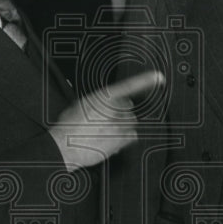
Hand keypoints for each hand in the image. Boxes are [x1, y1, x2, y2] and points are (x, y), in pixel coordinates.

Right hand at [49, 70, 163, 169]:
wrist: (64, 146)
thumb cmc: (68, 126)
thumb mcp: (81, 104)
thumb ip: (99, 101)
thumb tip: (107, 104)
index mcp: (102, 97)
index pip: (128, 86)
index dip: (145, 80)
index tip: (158, 77)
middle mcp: (113, 109)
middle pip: (127, 108)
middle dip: (120, 112)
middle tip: (106, 121)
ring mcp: (119, 125)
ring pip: (130, 122)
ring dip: (122, 126)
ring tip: (105, 132)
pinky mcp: (121, 140)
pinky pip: (131, 136)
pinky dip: (124, 138)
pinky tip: (111, 139)